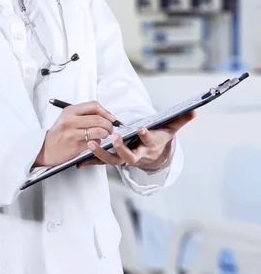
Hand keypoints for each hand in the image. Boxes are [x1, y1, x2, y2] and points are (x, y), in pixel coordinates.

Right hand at [34, 101, 114, 166]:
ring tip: (105, 135)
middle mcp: (70, 120)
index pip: (93, 105)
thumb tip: (104, 114)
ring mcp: (72, 133)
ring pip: (98, 130)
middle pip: (98, 118)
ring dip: (105, 133)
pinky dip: (98, 142)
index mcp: (69, 111)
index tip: (111, 117)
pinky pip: (93, 142)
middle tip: (110, 128)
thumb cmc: (58, 134)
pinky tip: (96, 142)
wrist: (44, 149)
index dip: (106, 111)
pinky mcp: (75, 145)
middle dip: (109, 124)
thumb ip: (83, 115)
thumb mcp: (67, 118)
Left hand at [77, 110, 195, 170]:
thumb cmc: (159, 139)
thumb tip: (194, 111)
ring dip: (101, 153)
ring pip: (111, 160)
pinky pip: (101, 162)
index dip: (146, 135)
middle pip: (128, 156)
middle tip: (114, 137)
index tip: (141, 128)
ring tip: (91, 143)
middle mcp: (136, 154)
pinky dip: (90, 161)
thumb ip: (181, 120)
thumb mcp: (170, 129)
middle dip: (121, 148)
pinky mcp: (113, 159)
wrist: (152, 157)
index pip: (149, 140)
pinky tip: (79, 160)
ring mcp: (123, 158)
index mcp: (149, 145)